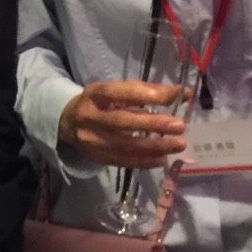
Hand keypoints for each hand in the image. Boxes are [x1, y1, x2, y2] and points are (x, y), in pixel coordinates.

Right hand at [58, 80, 186, 168]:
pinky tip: (161, 158)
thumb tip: (183, 93)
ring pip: (123, 145)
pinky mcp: (96, 157)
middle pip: (120, 121)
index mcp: (94, 94)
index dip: (142, 94)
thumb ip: (149, 90)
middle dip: (152, 124)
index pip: (117, 92)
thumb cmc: (102, 103)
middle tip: (179, 125)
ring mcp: (90, 139)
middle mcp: (89, 116)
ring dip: (153, 146)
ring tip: (178, 144)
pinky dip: (144, 161)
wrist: (68, 123)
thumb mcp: (118, 91)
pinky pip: (122, 161)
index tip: (170, 97)